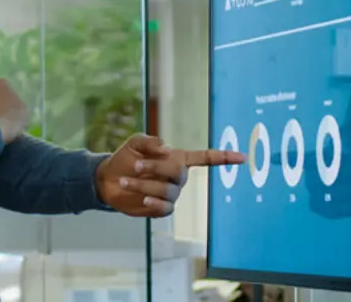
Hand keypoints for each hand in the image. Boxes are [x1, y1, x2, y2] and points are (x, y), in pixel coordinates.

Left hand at [94, 134, 245, 216]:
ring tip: (126, 180)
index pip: (206, 158)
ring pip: (167, 190)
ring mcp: (171, 194)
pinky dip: (154, 202)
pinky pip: (165, 207)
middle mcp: (178, 177)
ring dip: (144, 184)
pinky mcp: (161, 208)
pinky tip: (143, 198)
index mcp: (177, 158)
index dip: (224, 158)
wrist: (107, 181)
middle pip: (179, 172)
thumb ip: (149, 142)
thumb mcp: (134, 143)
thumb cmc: (124, 159)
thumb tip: (166, 148)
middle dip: (156, 168)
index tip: (243, 157)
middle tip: (135, 165)